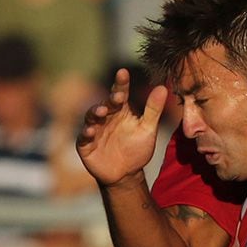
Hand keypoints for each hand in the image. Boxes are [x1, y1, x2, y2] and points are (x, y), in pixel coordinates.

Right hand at [76, 68, 167, 187]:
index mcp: (121, 111)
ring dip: (95, 112)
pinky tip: (91, 131)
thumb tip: (163, 87)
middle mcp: (106, 117)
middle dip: (111, 99)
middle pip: (106, 103)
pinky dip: (86, 133)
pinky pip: (83, 137)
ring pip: (91, 117)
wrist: (126, 174)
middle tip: (119, 96)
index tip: (123, 72)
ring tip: (102, 110)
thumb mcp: (148, 128)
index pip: (120, 92)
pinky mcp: (85, 144)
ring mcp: (94, 129)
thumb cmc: (137, 148)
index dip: (121, 83)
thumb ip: (154, 109)